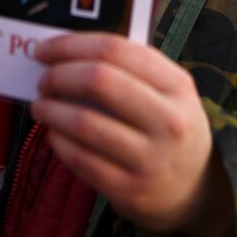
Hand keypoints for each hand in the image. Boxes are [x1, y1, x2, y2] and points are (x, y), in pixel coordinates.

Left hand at [32, 34, 234, 236]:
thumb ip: (131, 69)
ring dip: (51, 110)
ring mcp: (150, 158)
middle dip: (59, 76)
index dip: (72, 45)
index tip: (45, 49)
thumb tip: (67, 53)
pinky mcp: (129, 189)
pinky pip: (80, 158)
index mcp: (177, 85)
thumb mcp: (169, 93)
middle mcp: (168, 120)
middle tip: (43, 80)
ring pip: (84, 122)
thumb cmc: (170, 129)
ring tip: (41, 106)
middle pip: (99, 81)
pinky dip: (58, 141)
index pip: (116, 50)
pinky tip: (54, 134)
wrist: (194, 190)